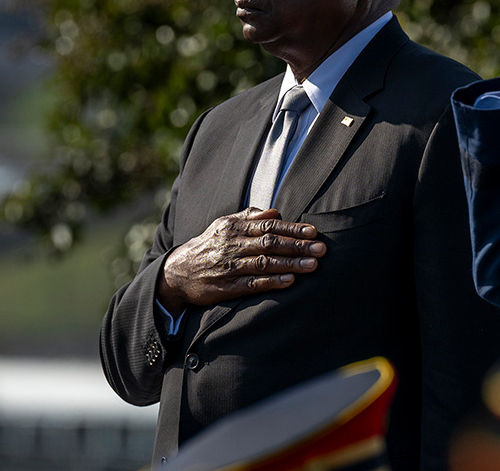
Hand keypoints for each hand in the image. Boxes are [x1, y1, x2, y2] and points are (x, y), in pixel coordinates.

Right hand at [158, 207, 324, 313]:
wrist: (177, 273)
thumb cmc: (209, 245)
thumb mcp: (224, 225)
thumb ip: (250, 217)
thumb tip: (276, 212)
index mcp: (234, 228)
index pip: (269, 226)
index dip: (292, 229)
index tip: (313, 232)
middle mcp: (233, 246)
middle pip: (270, 244)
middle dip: (298, 246)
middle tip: (321, 249)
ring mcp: (230, 267)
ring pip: (265, 263)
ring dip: (290, 264)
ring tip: (313, 265)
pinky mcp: (227, 287)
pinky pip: (253, 284)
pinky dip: (272, 282)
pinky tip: (290, 281)